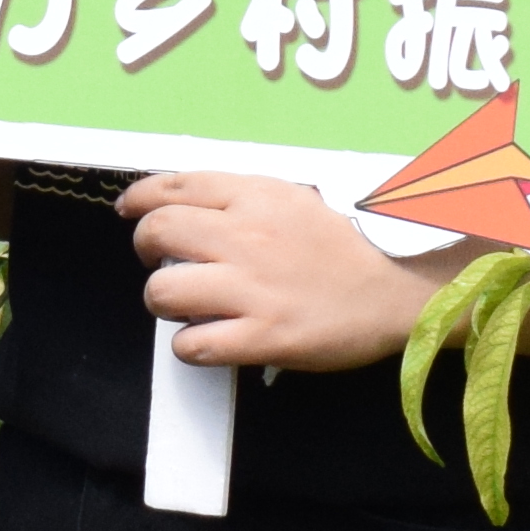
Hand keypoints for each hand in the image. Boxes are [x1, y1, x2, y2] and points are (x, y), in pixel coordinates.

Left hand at [122, 170, 434, 374]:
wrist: (400, 288)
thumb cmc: (352, 246)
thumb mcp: (299, 199)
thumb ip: (247, 198)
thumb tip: (193, 202)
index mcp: (257, 196)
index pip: (175, 186)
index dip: (140, 198)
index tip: (129, 208)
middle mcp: (246, 236)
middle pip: (158, 233)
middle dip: (146, 247)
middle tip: (158, 260)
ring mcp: (252, 289)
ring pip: (163, 292)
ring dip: (163, 300)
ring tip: (183, 304)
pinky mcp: (262, 336)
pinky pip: (193, 344)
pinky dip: (189, 345)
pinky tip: (206, 339)